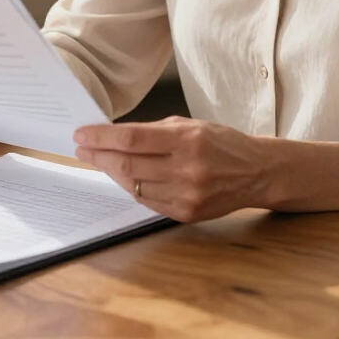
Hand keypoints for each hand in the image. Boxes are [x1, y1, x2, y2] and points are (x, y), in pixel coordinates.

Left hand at [72, 116, 270, 222]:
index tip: (82, 134)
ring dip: (112, 173)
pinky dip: (132, 187)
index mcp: (188, 140)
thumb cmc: (222, 142)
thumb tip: (115, 136)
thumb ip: (155, 131)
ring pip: (135, 185)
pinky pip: (148, 201)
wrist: (256, 172)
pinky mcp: (186, 213)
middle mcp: (187, 169)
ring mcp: (187, 195)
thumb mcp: (192, 125)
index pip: (133, 139)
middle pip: (129, 164)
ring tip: (99, 160)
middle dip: (99, 155)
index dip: (102, 138)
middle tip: (82, 148)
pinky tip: (124, 176)